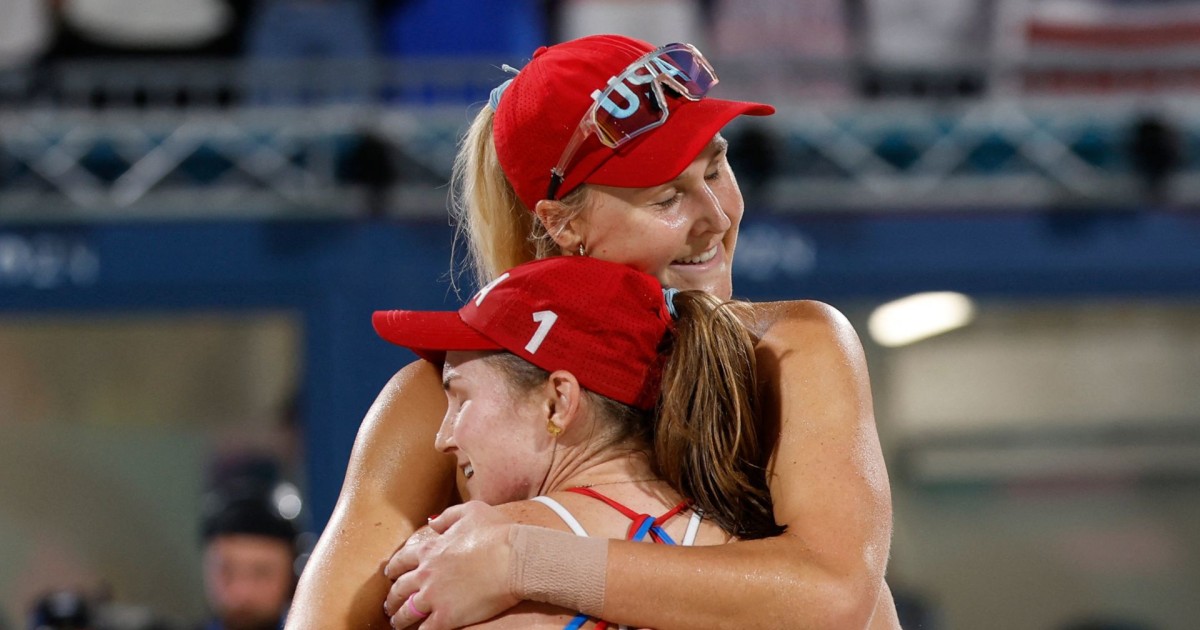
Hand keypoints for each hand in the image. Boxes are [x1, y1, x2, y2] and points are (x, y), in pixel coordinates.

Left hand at [383, 501, 520, 628]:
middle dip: (392, 598)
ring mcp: (434, 597)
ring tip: (398, 623)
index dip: (393, 568)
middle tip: (389, 604)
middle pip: (399, 589)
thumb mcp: (471, 511)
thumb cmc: (497, 532)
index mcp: (430, 549)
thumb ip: (447, 516)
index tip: (390, 574)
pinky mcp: (447, 617)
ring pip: (408, 612)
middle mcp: (426, 573)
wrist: (514, 558)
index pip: (402, 560)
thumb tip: (432, 523)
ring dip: (400, 619)